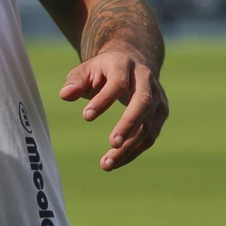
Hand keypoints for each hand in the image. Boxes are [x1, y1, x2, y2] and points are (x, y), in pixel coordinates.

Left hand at [59, 46, 167, 170]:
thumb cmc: (103, 70)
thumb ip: (75, 82)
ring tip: (106, 164)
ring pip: (148, 125)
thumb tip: (64, 95)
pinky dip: (133, 151)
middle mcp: (145, 79)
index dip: (104, 100)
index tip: (86, 116)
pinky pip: (149, 136)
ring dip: (129, 147)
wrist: (133, 61)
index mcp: (124, 64)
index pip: (118, 82)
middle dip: (128, 124)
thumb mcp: (86, 70)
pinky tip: (115, 161)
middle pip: (143, 102)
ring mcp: (157, 96)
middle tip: (112, 143)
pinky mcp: (161, 112)